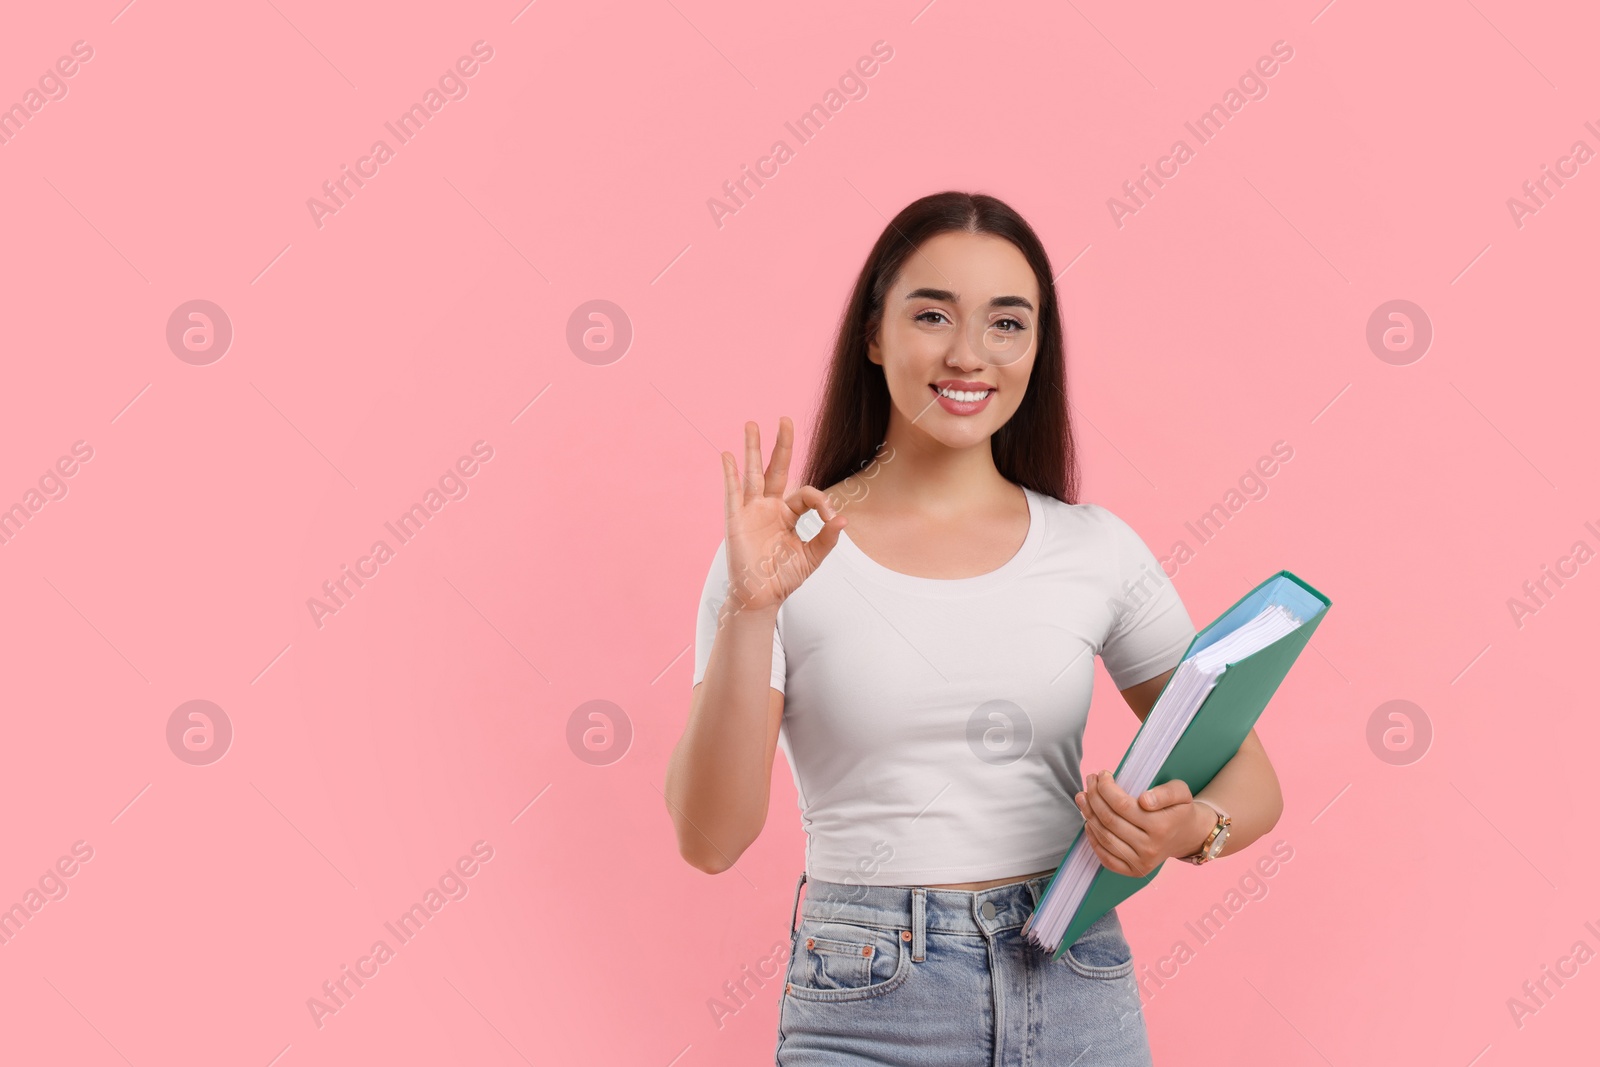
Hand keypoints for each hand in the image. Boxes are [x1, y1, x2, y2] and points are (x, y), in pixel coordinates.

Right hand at [720, 416, 846, 613]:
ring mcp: (751, 511)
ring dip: (752, 449)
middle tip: (785, 419)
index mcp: (788, 514)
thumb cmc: (784, 577)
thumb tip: (842, 519)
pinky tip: (727, 455)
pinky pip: (733, 492)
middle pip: (777, 469)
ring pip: (753, 473)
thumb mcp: (812, 557)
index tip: (830, 519)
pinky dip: (730, 474)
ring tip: (751, 424)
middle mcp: (769, 507)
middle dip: (782, 444)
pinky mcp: (736, 520)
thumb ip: (827, 538)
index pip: (806, 494)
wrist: (761, 596)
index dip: (821, 502)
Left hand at [1073, 771, 1208, 877]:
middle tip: (1090, 781)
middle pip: (1110, 820)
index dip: (1106, 788)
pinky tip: (1089, 823)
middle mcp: (1150, 847)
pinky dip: (1093, 840)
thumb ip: (1165, 793)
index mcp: (1161, 826)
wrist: (1188, 836)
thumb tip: (1144, 800)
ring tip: (1083, 797)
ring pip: (1105, 838)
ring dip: (1089, 815)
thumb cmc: (1180, 810)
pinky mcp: (1134, 872)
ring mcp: (1142, 862)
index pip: (1122, 805)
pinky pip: (1107, 858)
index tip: (1102, 775)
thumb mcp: (1181, 793)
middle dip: (1094, 797)